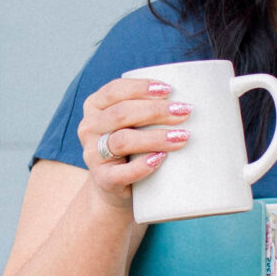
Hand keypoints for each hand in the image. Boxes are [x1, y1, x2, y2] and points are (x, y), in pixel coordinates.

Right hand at [76, 75, 192, 206]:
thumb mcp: (131, 122)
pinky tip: (160, 159)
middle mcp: (89, 128)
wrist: (113, 187)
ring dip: (155, 137)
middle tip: (184, 111)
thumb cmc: (130, 146)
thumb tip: (187, 98)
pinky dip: (143, 166)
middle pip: (121, 114)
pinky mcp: (103, 179)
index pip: (114, 91)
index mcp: (95, 106)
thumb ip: (147, 108)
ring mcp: (93, 155)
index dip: (140, 88)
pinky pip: (122, 173)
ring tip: (181, 136)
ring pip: (122, 141)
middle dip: (155, 111)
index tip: (168, 90)